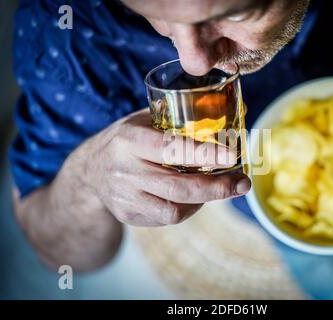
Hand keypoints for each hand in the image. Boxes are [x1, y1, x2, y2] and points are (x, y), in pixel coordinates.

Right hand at [82, 108, 250, 226]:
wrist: (89, 172)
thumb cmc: (127, 140)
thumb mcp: (144, 120)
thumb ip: (181, 117)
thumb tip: (237, 109)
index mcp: (130, 140)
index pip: (172, 149)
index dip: (204, 153)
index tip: (232, 154)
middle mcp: (126, 171)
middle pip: (178, 187)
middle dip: (216, 187)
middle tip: (243, 183)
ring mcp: (126, 198)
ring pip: (175, 208)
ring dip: (206, 200)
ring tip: (224, 188)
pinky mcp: (129, 216)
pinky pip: (167, 218)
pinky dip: (189, 209)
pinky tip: (198, 198)